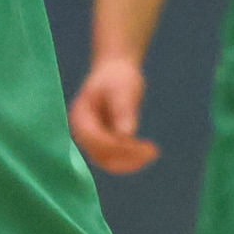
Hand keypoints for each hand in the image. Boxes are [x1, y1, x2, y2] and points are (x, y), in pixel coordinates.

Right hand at [68, 55, 159, 175]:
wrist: (116, 71)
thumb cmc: (119, 76)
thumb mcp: (123, 89)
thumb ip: (122, 110)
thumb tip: (126, 135)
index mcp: (80, 116)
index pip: (95, 140)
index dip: (117, 147)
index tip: (142, 146)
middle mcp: (83, 131)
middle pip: (100, 155)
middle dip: (126, 158)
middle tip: (152, 152)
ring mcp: (92, 138)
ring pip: (108, 161)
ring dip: (130, 162)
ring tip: (153, 152)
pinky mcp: (104, 142)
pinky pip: (116, 158)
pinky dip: (132, 158)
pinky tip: (150, 151)